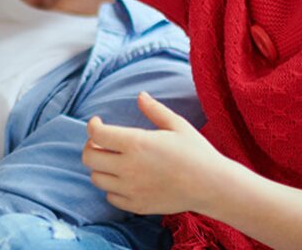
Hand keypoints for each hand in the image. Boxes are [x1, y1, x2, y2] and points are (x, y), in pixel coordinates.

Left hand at [83, 91, 223, 215]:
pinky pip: (110, 197)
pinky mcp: (137, 206)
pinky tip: (124, 178)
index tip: (98, 122)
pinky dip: (112, 187)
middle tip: (102, 142)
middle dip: (92, 146)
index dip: (92, 125)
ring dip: (100, 167)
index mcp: (136, 144)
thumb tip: (140, 95)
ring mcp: (131, 189)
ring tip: (113, 160)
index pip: (97, 134)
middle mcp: (128, 168)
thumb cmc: (196, 152)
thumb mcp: (177, 125)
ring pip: (96, 178)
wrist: (212, 186)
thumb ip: (154, 110)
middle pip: (90, 158)